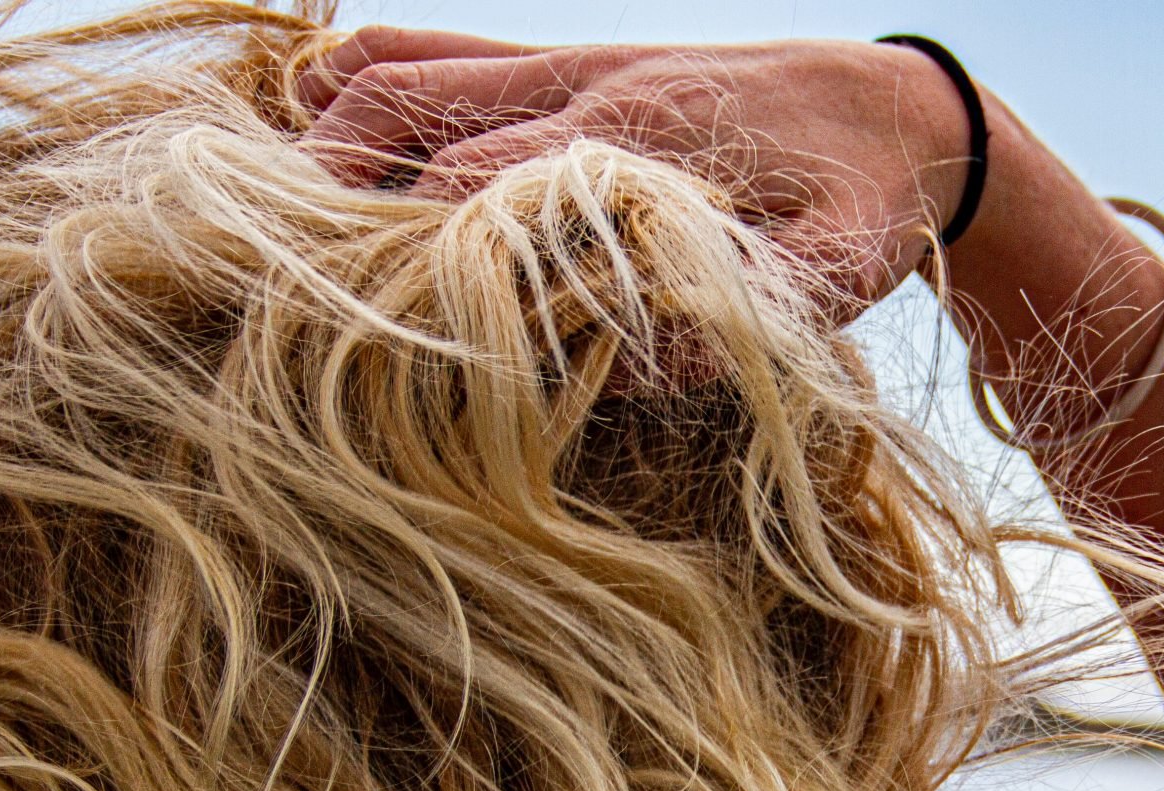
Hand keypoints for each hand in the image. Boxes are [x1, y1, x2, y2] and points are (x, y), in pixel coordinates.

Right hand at [298, 28, 977, 318]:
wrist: (902, 111)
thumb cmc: (864, 209)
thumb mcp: (831, 276)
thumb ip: (741, 315)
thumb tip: (636, 368)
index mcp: (637, 145)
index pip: (479, 193)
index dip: (405, 256)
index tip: (345, 320)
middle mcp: (584, 90)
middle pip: (412, 126)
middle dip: (332, 198)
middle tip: (269, 279)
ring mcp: (566, 67)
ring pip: (406, 75)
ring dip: (326, 135)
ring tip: (261, 213)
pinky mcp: (564, 63)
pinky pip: (439, 49)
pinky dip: (364, 73)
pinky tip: (309, 117)